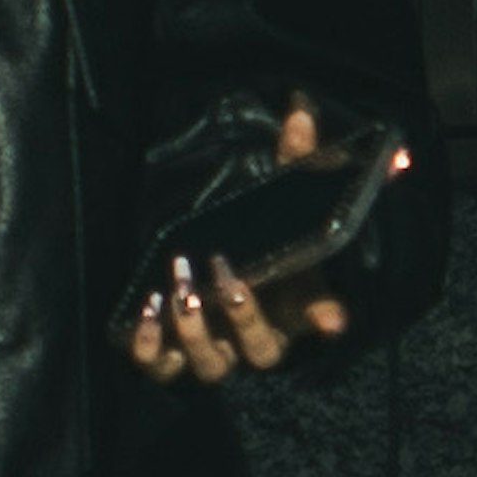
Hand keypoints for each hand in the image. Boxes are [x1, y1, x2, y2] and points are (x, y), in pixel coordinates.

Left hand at [125, 95, 405, 387]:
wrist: (204, 261)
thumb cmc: (255, 238)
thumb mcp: (276, 198)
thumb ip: (295, 158)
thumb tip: (299, 109)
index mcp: (293, 304)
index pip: (320, 314)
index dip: (325, 318)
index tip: (330, 318)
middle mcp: (257, 336)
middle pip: (261, 349)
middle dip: (244, 315)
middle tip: (226, 275)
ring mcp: (215, 351)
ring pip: (211, 365)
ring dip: (195, 332)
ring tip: (181, 290)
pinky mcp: (171, 356)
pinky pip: (160, 368)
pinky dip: (150, 348)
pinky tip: (146, 316)